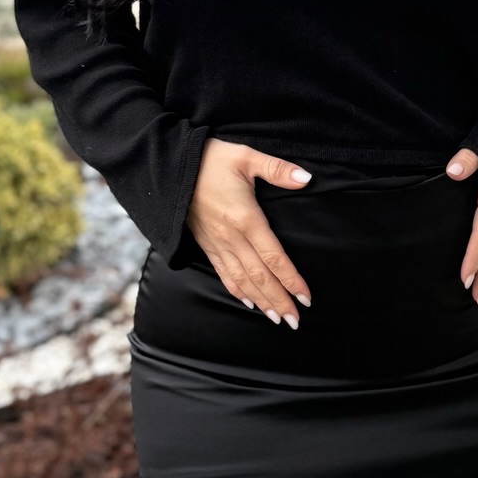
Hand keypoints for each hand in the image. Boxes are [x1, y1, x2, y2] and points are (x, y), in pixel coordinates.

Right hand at [186, 138, 313, 327]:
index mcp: (246, 218)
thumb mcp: (245, 156)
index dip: (291, 280)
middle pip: (260, 277)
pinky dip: (237, 290)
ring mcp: (217, 243)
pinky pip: (222, 273)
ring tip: (276, 318)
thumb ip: (277, 169)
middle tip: (295, 321)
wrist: (170, 167)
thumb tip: (306, 177)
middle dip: (279, 301)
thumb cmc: (210, 159)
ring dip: (261, 301)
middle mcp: (232, 237)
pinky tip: (248, 302)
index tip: (306, 299)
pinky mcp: (205, 244)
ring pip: (242, 280)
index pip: (274, 258)